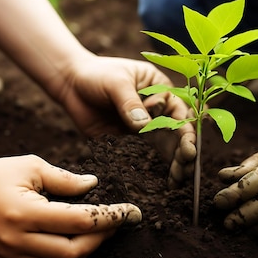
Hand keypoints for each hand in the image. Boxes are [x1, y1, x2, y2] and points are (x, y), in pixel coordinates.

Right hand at [0, 155, 140, 257]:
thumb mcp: (27, 167)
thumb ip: (63, 179)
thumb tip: (93, 185)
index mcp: (26, 214)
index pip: (81, 222)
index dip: (111, 217)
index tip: (131, 211)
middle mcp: (21, 241)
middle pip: (76, 252)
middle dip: (103, 238)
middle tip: (118, 221)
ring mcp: (14, 256)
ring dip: (88, 252)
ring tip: (100, 232)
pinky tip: (78, 243)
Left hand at [49, 53, 196, 187]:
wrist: (71, 84)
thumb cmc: (96, 74)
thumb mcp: (116, 83)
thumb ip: (130, 103)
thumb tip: (143, 125)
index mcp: (161, 90)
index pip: (178, 112)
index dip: (184, 131)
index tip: (187, 148)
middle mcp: (157, 111)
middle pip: (176, 133)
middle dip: (183, 151)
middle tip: (185, 168)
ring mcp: (144, 128)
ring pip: (164, 148)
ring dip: (173, 164)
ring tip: (177, 181)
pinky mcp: (129, 142)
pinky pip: (144, 156)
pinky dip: (152, 169)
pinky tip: (163, 182)